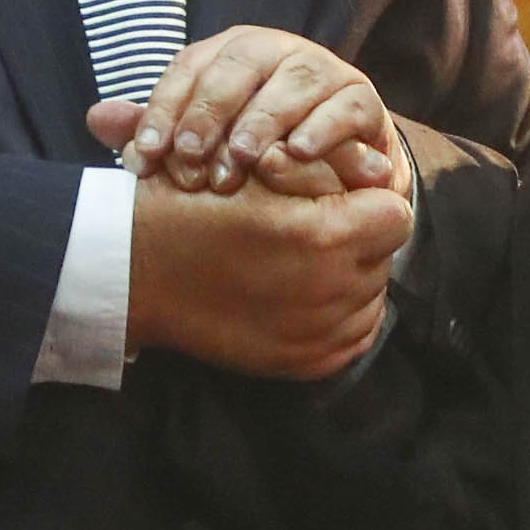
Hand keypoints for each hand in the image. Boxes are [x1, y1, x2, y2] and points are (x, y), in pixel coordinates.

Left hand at [91, 28, 407, 200]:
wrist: (335, 169)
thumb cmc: (256, 148)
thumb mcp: (202, 140)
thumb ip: (154, 129)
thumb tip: (95, 119)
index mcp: (230, 53)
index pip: (190, 67)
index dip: (164, 109)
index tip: (145, 156)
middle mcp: (276, 51)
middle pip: (240, 65)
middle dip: (211, 111)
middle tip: (190, 158)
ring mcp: (323, 71)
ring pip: (294, 79)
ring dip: (265, 118)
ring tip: (242, 157)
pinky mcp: (361, 98)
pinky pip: (345, 104)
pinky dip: (323, 127)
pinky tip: (299, 153)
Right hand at [125, 176, 413, 380]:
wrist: (132, 269)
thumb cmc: (191, 204)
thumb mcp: (258, 166)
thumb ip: (329, 167)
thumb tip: (382, 170)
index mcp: (324, 236)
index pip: (397, 214)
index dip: (370, 198)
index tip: (342, 195)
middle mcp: (329, 292)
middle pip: (385, 256)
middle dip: (361, 237)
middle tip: (317, 225)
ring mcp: (316, 335)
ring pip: (372, 297)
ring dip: (352, 277)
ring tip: (306, 259)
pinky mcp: (300, 364)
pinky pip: (353, 337)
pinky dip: (340, 315)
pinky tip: (304, 292)